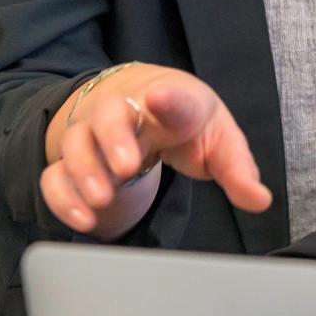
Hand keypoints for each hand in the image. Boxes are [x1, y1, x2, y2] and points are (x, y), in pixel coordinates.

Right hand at [41, 64, 272, 237]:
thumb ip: (237, 169)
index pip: (173, 96)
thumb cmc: (184, 119)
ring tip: (103, 198)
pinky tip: (83, 219)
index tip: (160, 97)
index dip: (168, 98)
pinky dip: (63, 198)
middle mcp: (126, 111)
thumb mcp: (217, 137)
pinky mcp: (71, 161)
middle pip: (110, 113)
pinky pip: (54, 176)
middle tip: (126, 165)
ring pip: (76, 143)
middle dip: (114, 138)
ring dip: (85, 170)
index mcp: (172, 101)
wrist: (144, 99)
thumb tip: (261, 201)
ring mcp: (93, 133)